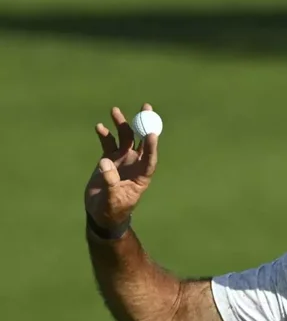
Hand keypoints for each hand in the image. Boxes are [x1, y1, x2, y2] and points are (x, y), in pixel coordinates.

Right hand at [84, 103, 158, 227]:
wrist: (100, 213)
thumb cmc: (111, 211)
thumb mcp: (111, 200)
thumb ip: (110, 182)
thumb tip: (105, 163)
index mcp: (141, 177)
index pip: (150, 159)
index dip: (152, 146)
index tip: (152, 133)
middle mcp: (134, 165)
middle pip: (142, 141)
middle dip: (144, 124)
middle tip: (146, 107)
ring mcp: (122, 160)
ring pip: (125, 137)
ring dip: (121, 124)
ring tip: (115, 111)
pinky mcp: (109, 159)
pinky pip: (108, 142)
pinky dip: (105, 134)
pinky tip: (99, 128)